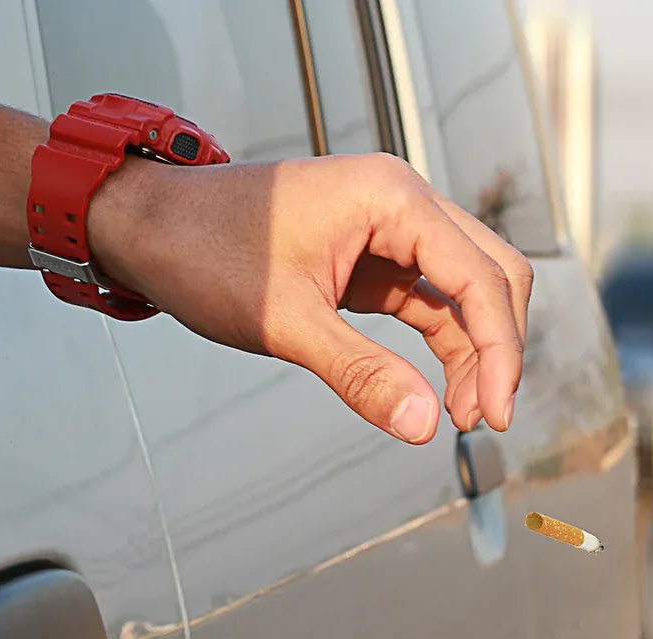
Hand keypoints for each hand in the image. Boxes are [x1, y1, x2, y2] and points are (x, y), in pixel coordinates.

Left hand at [90, 153, 532, 444]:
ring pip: (463, 290)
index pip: (480, 276)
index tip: (498, 414)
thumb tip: (424, 425)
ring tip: (461, 413)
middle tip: (485, 416)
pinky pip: (427, 298)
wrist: (151, 225)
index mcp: (391, 199)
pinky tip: (438, 387)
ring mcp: (389, 227)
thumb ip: (360, 373)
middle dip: (497, 348)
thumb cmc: (205, 250)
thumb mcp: (285, 321)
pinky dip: (441, 342)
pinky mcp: (372, 254)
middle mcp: (401, 203)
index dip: (501, 350)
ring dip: (472, 349)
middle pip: (490, 274)